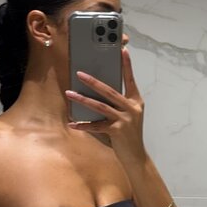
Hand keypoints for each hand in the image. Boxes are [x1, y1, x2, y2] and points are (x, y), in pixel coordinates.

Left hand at [65, 47, 146, 166]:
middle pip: (110, 91)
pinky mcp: (117, 131)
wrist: (136, 156)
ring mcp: (125, 119)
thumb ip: (118, 104)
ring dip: (83, 99)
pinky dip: (83, 125)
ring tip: (69, 93)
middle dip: (93, 81)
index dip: (127, 65)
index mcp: (136, 101)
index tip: (123, 50)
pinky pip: (96, 126)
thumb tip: (98, 92)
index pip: (130, 79)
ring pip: (100, 106)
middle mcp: (132, 108)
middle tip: (79, 73)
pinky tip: (72, 123)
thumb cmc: (129, 134)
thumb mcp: (128, 116)